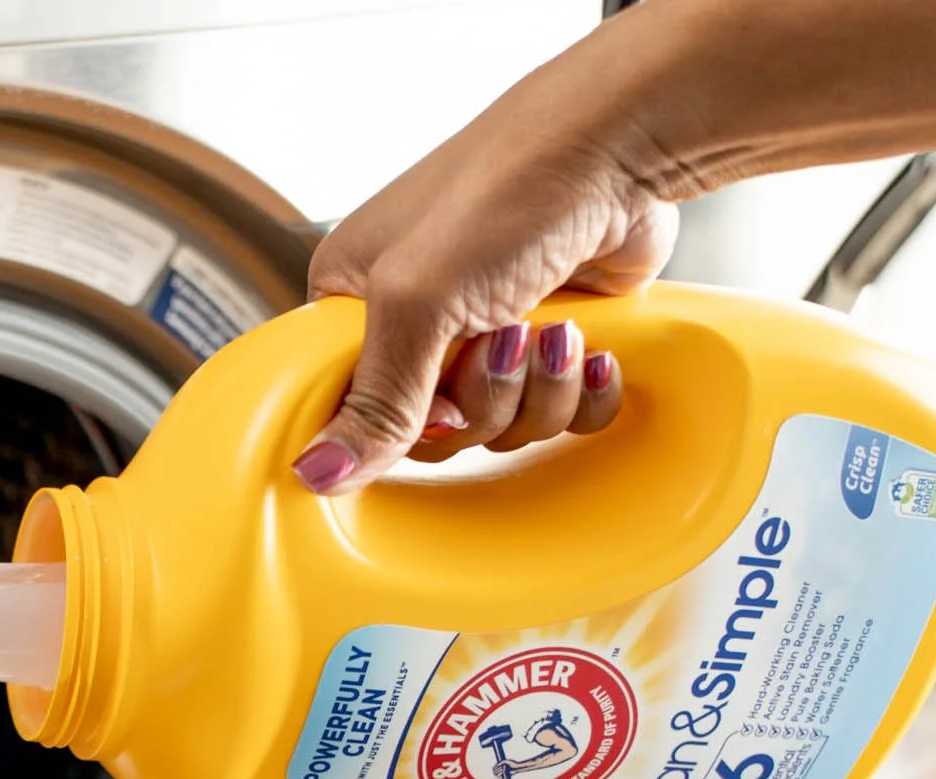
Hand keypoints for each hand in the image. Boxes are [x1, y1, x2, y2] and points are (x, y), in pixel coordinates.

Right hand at [290, 72, 676, 494]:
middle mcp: (417, 318)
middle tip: (506, 338)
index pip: (351, 410)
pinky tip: (594, 348)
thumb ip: (373, 402)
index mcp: (355, 301)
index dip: (400, 426)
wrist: (622, 144)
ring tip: (558, 330)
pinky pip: (560, 415)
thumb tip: (313, 476)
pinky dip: (583, 393)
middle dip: (485, 400)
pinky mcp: (551, 340)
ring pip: (502, 428)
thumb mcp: (417, 303)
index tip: (437, 406)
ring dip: (540, 392)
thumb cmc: (506, 194)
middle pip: (435, 432)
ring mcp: (486, 330)